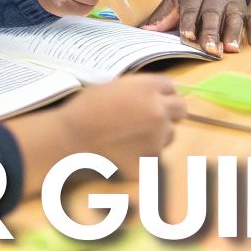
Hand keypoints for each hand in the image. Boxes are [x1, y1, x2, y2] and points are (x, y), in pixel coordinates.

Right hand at [6, 75, 186, 190]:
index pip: (171, 88)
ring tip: (128, 139)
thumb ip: (138, 89)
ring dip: (156, 136)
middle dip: (169, 113)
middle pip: (180, 110)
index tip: (153, 100)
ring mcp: (157, 139)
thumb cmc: (84, 109)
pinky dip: (143, 157)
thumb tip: (155, 94)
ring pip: (168, 135)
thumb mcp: (113, 87)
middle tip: (150, 119)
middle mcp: (159, 111)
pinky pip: (154, 157)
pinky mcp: (150, 162)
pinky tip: (123, 155)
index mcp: (149, 88)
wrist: (69, 140)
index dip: (162, 94)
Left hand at [141, 0, 250, 53]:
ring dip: (233, 34)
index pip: (191, 10)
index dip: (188, 23)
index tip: (186, 36)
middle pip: (213, 16)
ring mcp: (232, 5)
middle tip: (210, 49)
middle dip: (211, 32)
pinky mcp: (245, 10)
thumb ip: (162, 16)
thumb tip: (144, 33)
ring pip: (234, 18)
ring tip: (232, 49)